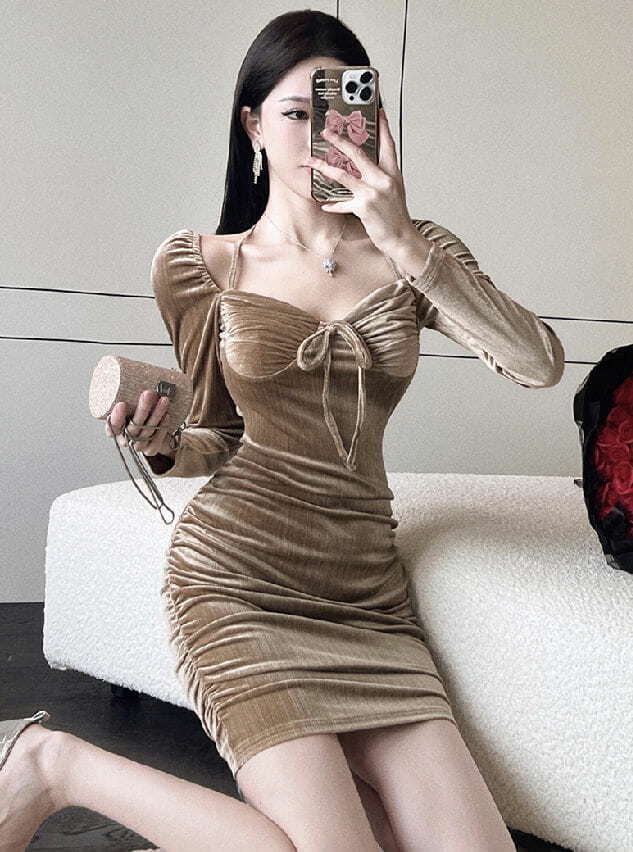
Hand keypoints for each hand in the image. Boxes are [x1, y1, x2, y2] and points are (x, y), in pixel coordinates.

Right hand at [105, 389, 174, 457]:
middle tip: (149, 393)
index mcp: (116, 429)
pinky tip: (167, 416)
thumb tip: (99, 366)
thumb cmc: (135, 413)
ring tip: (164, 400)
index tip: (121, 404)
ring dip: (156, 415)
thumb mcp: (124, 398)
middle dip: (142, 409)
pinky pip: (157, 441)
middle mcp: (126, 439)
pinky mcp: (152, 449)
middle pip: (132, 427)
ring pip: (147, 432)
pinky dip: (162, 428)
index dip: (116, 417)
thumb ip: (112, 384)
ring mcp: (139, 445)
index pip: (112, 426)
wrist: (153, 432)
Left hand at [305, 108, 418, 254]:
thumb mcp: (394, 191)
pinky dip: (333, 204)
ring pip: (344, 175)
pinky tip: (324, 203)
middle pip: (359, 154)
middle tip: (327, 132)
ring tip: (312, 162)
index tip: (378, 111)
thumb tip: (367, 167)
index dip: (383, 127)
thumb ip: (381, 176)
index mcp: (392, 173)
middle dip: (340, 141)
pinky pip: (342, 203)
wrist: (402, 237)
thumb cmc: (396, 216)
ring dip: (325, 167)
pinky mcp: (364, 207)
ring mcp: (373, 193)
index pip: (388, 145)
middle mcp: (383, 180)